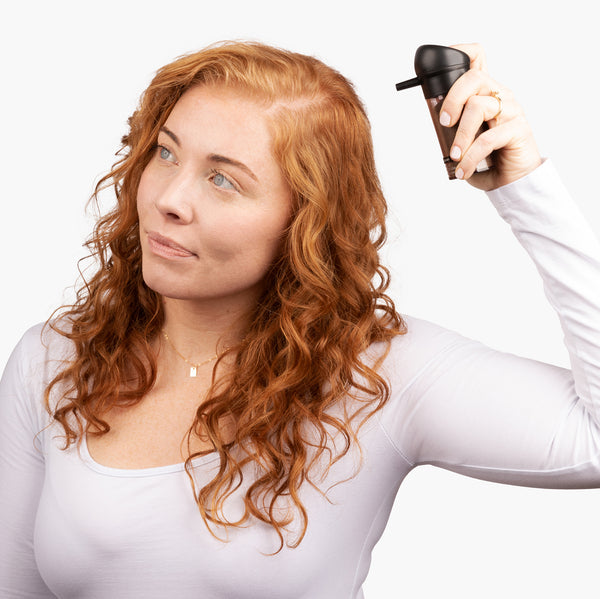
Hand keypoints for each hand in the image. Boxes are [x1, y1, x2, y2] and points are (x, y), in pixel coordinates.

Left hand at [440, 43, 541, 190]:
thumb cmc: (489, 158)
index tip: (438, 68)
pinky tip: (464, 170)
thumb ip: (453, 127)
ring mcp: (512, 110)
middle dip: (453, 99)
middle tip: (444, 123)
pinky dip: (470, 157)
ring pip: (479, 107)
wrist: (514, 179)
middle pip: (475, 77)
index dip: (459, 52)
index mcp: (485, 93)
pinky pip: (488, 139)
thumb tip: (435, 124)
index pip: (477, 58)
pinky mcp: (518, 129)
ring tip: (455, 156)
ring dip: (461, 136)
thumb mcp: (466, 139)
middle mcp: (500, 95)